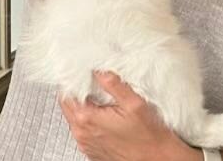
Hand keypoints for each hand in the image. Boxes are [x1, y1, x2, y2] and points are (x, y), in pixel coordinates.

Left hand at [59, 72, 200, 160]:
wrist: (155, 158)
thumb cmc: (148, 135)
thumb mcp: (134, 103)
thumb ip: (114, 84)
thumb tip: (100, 70)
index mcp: (88, 119)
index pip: (67, 94)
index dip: (74, 80)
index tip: (83, 71)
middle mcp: (83, 134)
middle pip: (67, 105)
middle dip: (76, 91)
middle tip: (90, 79)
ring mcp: (86, 144)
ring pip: (73, 118)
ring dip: (82, 105)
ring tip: (98, 95)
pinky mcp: (91, 150)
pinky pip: (82, 129)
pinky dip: (87, 118)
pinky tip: (103, 112)